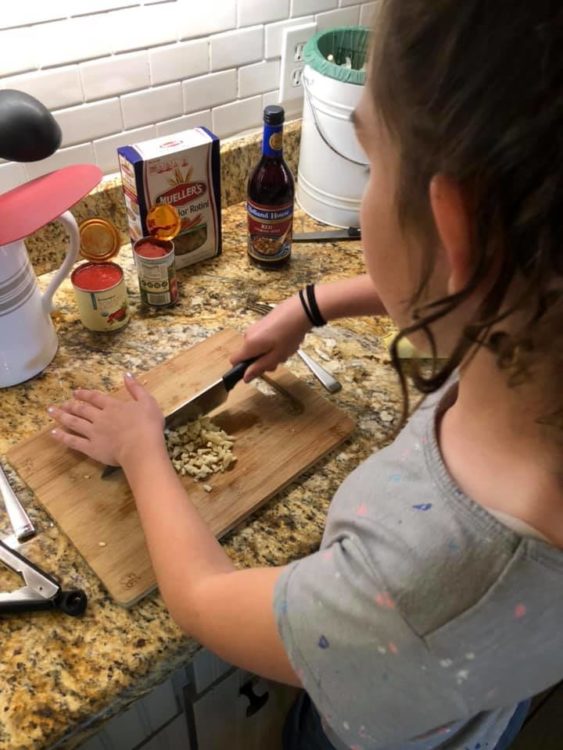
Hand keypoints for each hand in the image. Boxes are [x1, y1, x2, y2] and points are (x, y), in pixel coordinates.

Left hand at [48, 373, 165, 466]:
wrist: (142, 447)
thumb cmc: (148, 425)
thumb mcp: (147, 401)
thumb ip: (136, 388)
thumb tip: (127, 374)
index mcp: (113, 406)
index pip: (96, 397)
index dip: (85, 394)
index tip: (76, 392)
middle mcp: (100, 417)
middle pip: (82, 409)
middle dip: (71, 404)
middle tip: (62, 403)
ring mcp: (93, 432)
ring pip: (74, 422)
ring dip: (62, 416)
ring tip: (51, 412)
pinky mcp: (91, 448)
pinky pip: (73, 441)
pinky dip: (63, 436)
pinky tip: (54, 433)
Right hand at [231, 295, 311, 380]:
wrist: (300, 311)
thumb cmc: (289, 333)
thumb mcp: (276, 356)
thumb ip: (259, 367)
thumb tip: (245, 377)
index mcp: (249, 344)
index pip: (234, 361)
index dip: (244, 369)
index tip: (258, 370)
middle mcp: (248, 335)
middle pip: (249, 355)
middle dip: (263, 361)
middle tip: (279, 359)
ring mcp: (255, 328)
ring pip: (258, 348)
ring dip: (270, 352)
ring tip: (285, 348)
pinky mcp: (262, 323)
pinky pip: (262, 339)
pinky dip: (272, 343)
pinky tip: (285, 340)